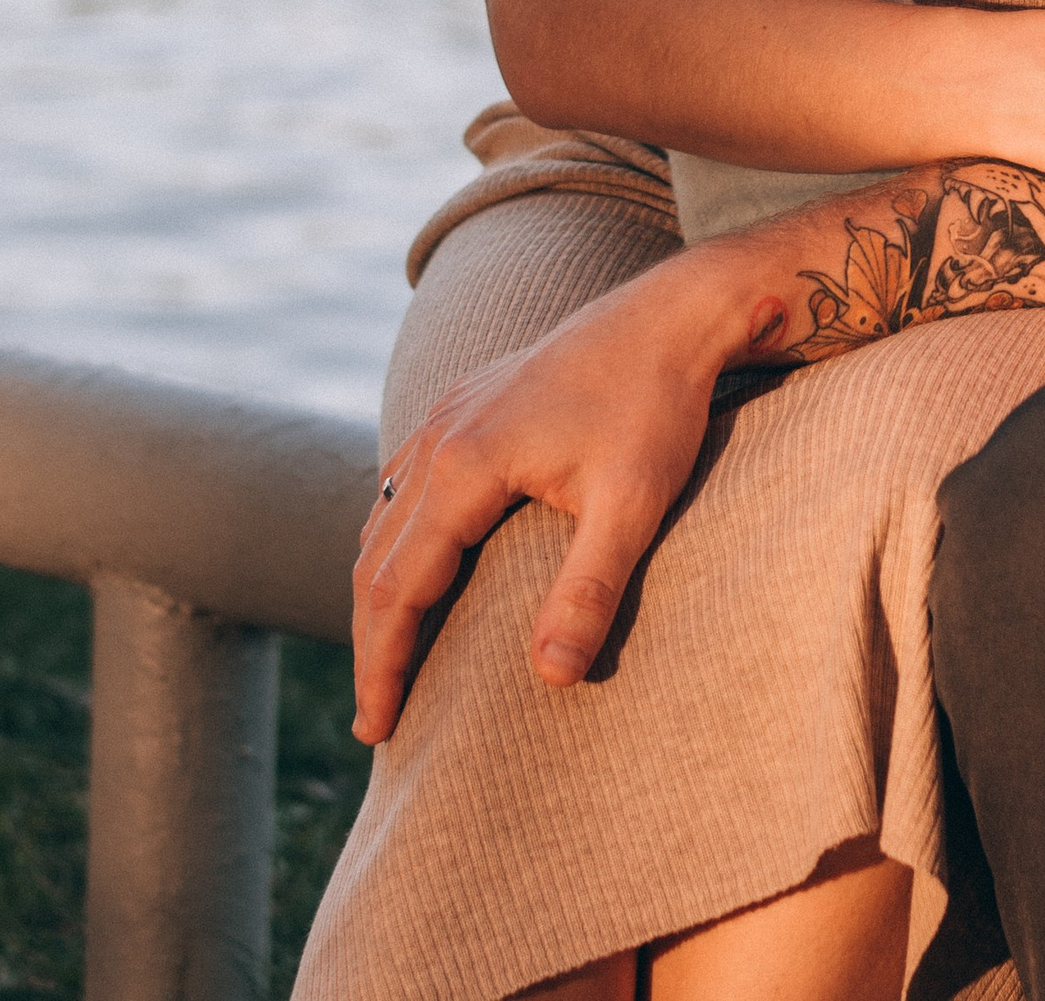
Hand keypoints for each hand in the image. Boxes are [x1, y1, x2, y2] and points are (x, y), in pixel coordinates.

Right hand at [349, 245, 780, 741]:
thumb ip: (589, 591)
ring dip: (379, 591)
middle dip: (372, 641)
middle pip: (377, 557)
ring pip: (384, 517)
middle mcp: (439, 434)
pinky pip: (404, 481)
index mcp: (464, 464)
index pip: (397, 587)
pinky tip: (417, 567)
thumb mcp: (632, 504)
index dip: (382, 664)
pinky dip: (396, 540)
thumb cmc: (656, 404)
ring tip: (390, 658)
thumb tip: (551, 679)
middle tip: (377, 719)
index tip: (378, 730)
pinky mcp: (469, 401)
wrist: (673, 313)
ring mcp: (449, 411)